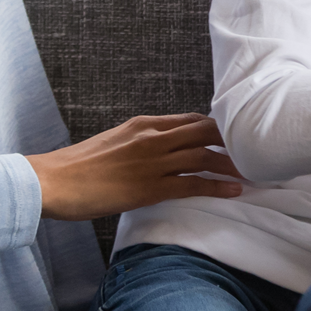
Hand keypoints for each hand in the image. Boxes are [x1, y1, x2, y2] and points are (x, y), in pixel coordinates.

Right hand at [27, 113, 242, 219]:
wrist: (53, 181)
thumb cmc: (77, 167)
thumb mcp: (113, 143)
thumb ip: (139, 142)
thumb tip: (156, 152)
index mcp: (143, 124)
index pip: (190, 119)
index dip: (216, 128)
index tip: (235, 135)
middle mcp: (153, 137)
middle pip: (206, 132)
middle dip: (234, 140)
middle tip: (257, 148)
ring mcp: (153, 161)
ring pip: (206, 155)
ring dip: (234, 163)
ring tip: (257, 170)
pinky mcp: (150, 187)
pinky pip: (194, 183)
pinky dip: (219, 186)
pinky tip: (236, 190)